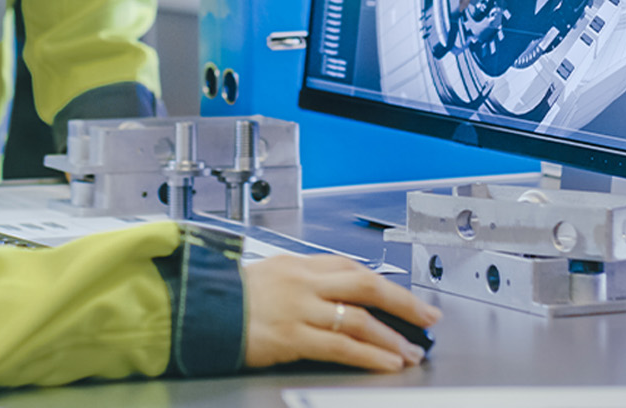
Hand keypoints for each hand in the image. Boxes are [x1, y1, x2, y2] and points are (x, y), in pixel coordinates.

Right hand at [242, 254, 440, 372]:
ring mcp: (300, 308)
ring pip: (359, 317)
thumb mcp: (266, 276)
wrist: (198, 310)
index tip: (400, 295)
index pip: (348, 266)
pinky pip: (342, 345)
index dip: (380, 282)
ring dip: (391, 336)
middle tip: (427, 317)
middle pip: (365, 283)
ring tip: (411, 352)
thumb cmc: (227, 298)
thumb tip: (330, 296)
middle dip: (402, 301)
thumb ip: (299, 283)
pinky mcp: (293, 337)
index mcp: (296, 263)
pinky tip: (387, 362)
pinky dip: (370, 354)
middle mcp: (303, 281)